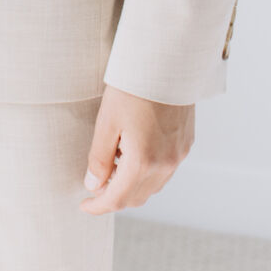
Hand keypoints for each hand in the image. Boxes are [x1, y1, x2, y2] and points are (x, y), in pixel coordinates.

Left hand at [79, 84, 193, 215]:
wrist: (167, 64)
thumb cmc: (132, 89)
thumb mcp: (107, 121)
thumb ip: (99, 158)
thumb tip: (93, 185)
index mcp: (143, 162)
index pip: (118, 199)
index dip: (99, 206)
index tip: (84, 205)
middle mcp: (166, 164)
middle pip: (137, 197)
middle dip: (115, 198)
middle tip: (95, 187)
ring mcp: (178, 155)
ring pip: (153, 186)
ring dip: (132, 186)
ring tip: (112, 168)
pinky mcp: (185, 143)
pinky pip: (165, 171)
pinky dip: (147, 173)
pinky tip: (133, 155)